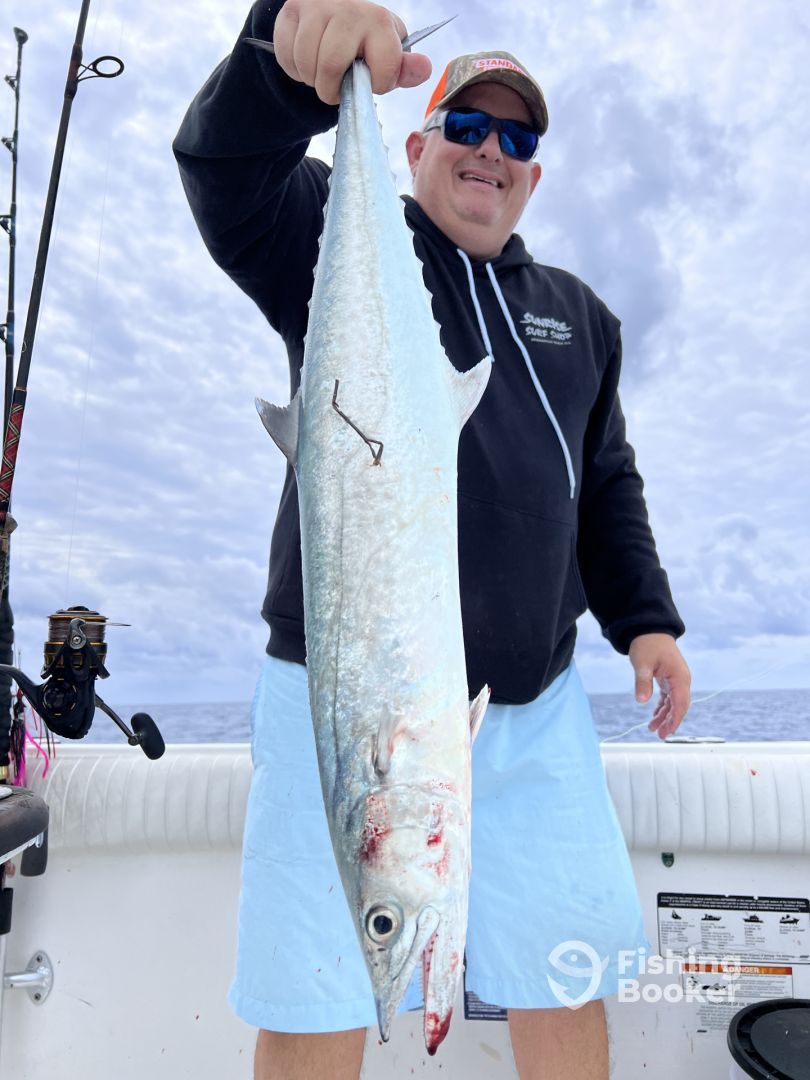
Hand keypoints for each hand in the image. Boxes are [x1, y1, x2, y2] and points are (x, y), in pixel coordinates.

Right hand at [273, 0, 432, 104]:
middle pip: (329, 66)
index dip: (375, 87)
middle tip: (336, 87)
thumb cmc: (368, 41)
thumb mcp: (390, 55)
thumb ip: (404, 69)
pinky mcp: (292, 9)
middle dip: (330, 90)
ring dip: (311, 80)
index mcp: (378, 21)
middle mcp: (347, 8)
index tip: (372, 80)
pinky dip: (294, 69)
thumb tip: (424, 68)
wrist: (338, 11)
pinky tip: (306, 61)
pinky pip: (287, 55)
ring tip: (321, 73)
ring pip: (305, 63)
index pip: (378, 73)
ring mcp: (316, 6)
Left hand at [629, 633, 690, 740]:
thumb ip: (643, 682)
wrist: (649, 629)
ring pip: (673, 703)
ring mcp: (675, 680)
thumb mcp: (642, 663)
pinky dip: (662, 707)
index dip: (676, 719)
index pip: (681, 703)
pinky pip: (668, 697)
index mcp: (680, 677)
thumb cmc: (647, 644)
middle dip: (671, 721)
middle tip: (660, 735)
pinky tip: (654, 716)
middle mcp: (681, 680)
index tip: (669, 732)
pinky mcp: (668, 678)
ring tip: (653, 729)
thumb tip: (642, 701)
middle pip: (679, 706)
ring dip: (664, 716)